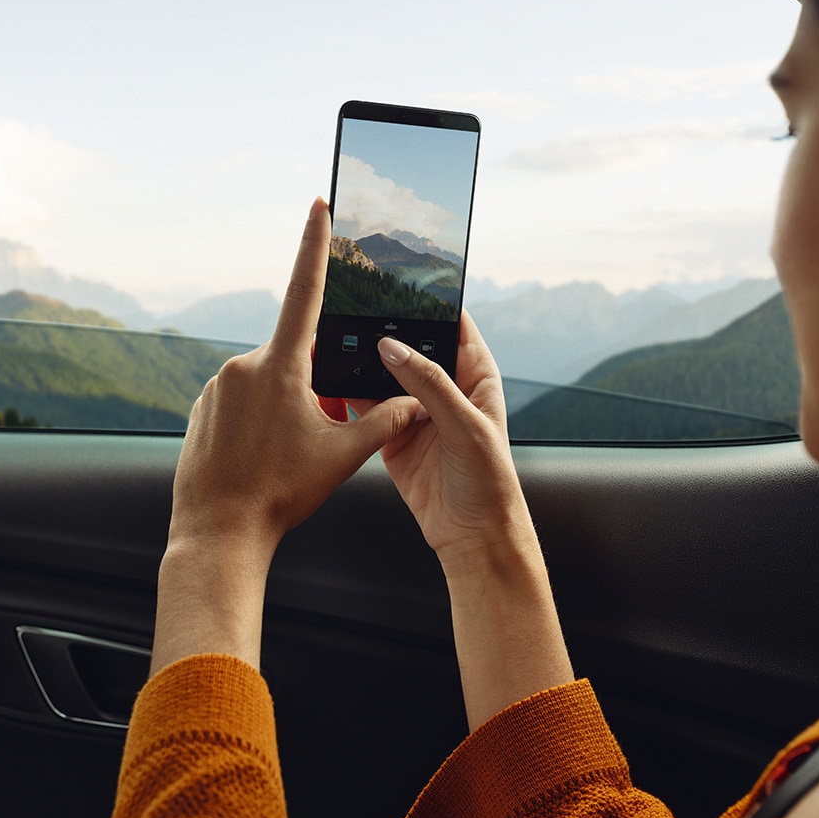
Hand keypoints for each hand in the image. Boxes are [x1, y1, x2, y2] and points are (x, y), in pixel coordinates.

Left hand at [150, 197, 419, 674]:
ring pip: (268, 386)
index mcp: (280, 366)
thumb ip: (382, 420)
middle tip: (313, 438)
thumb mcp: (342, 456)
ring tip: (283, 461)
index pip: (305, 292)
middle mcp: (242, 366)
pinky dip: (259, 425)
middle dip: (313, 388)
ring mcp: (216, 387)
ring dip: (285, 411)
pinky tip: (260, 462)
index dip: (315, 246)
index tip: (318, 206)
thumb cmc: (280, 494)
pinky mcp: (201, 409)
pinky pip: (241, 404)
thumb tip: (416, 402)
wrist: (218, 533)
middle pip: (294, 360)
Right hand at [353, 314, 573, 728]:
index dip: (429, 303)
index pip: (452, 325)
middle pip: (411, 346)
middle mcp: (445, 389)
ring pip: (384, 375)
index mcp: (475, 376)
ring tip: (336, 338)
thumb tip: (391, 347)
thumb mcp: (463, 426)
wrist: (472, 538)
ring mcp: (416, 412)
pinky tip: (330, 380)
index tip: (400, 280)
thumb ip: (427, 384)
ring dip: (363, 362)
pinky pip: (367, 407)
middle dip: (384, 329)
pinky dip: (349, 395)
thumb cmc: (488, 482)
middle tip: (355, 306)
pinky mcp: (392, 436)